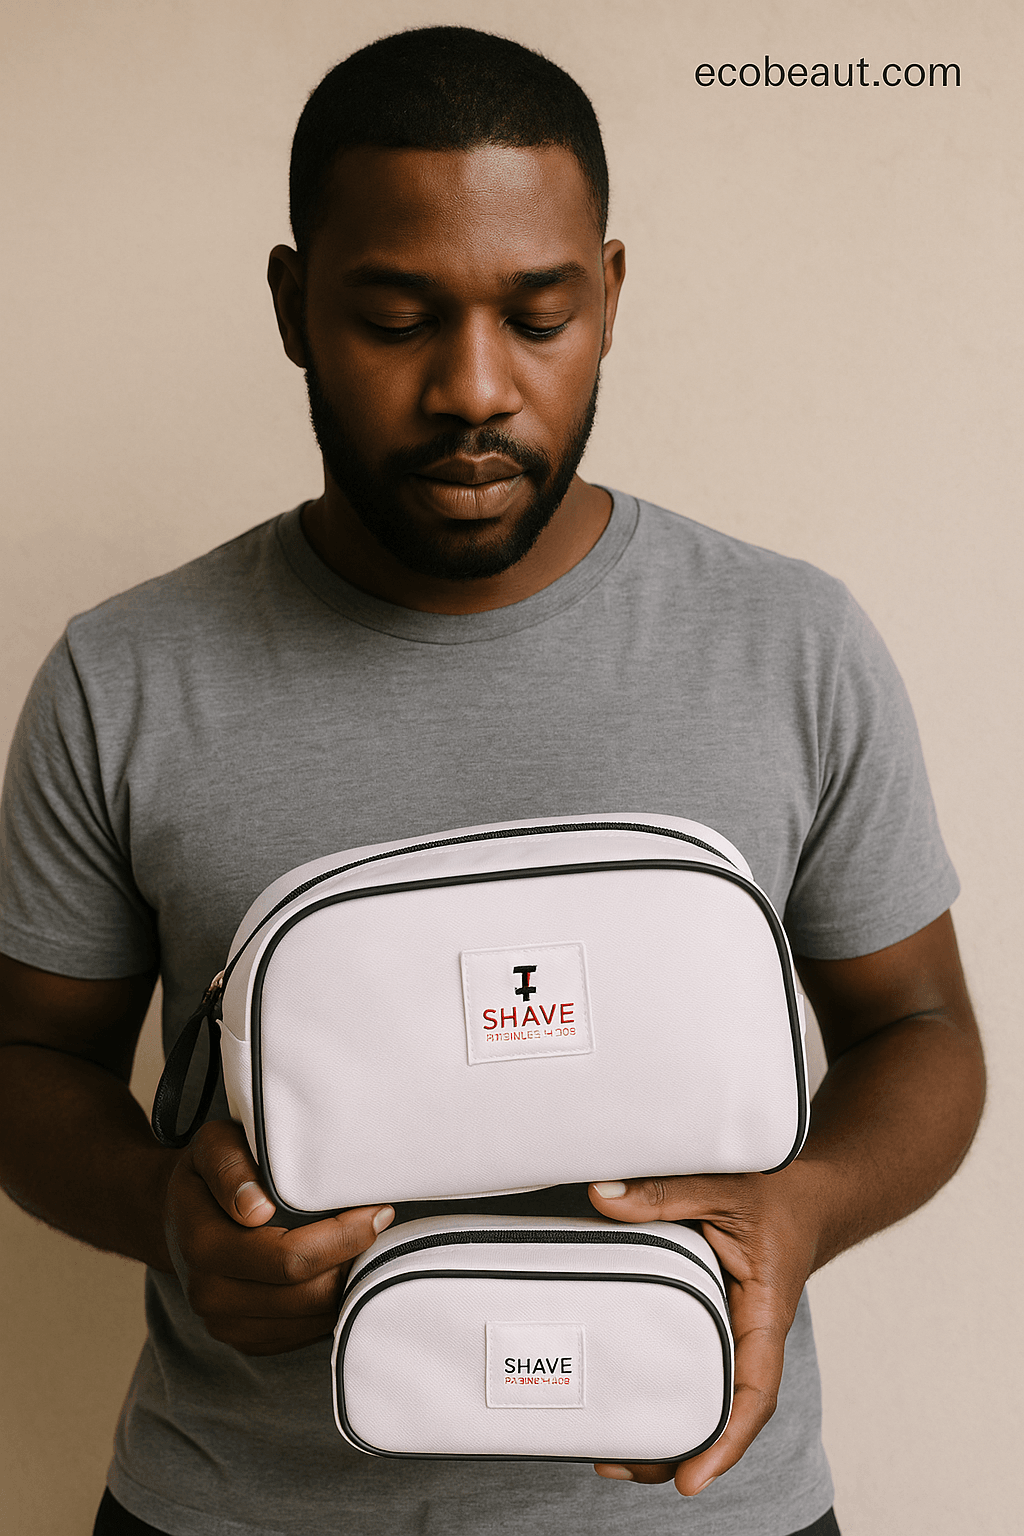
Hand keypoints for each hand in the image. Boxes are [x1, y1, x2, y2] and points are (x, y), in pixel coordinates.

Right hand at [161, 1119, 393, 1354]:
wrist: (180, 1217)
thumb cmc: (209, 1174)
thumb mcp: (213, 1146)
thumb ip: (230, 1167)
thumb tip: (256, 1208)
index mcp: (205, 1245)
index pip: (290, 1259)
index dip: (343, 1237)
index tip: (376, 1209)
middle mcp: (209, 1294)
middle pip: (308, 1295)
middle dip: (353, 1259)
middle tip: (378, 1224)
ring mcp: (226, 1325)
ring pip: (312, 1319)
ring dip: (346, 1282)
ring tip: (363, 1244)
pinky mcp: (246, 1340)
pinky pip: (306, 1334)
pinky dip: (330, 1303)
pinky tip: (337, 1268)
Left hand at [587, 1165, 819, 1496]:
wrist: (807, 1197)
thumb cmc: (779, 1196)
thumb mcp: (724, 1188)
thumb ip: (665, 1193)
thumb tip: (604, 1196)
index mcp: (764, 1313)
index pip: (753, 1390)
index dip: (726, 1439)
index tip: (691, 1479)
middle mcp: (749, 1334)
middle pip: (722, 1410)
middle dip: (679, 1450)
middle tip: (618, 1467)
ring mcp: (732, 1333)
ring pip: (706, 1395)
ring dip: (668, 1429)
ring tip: (612, 1453)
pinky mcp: (714, 1322)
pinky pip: (695, 1366)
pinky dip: (667, 1391)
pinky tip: (627, 1401)